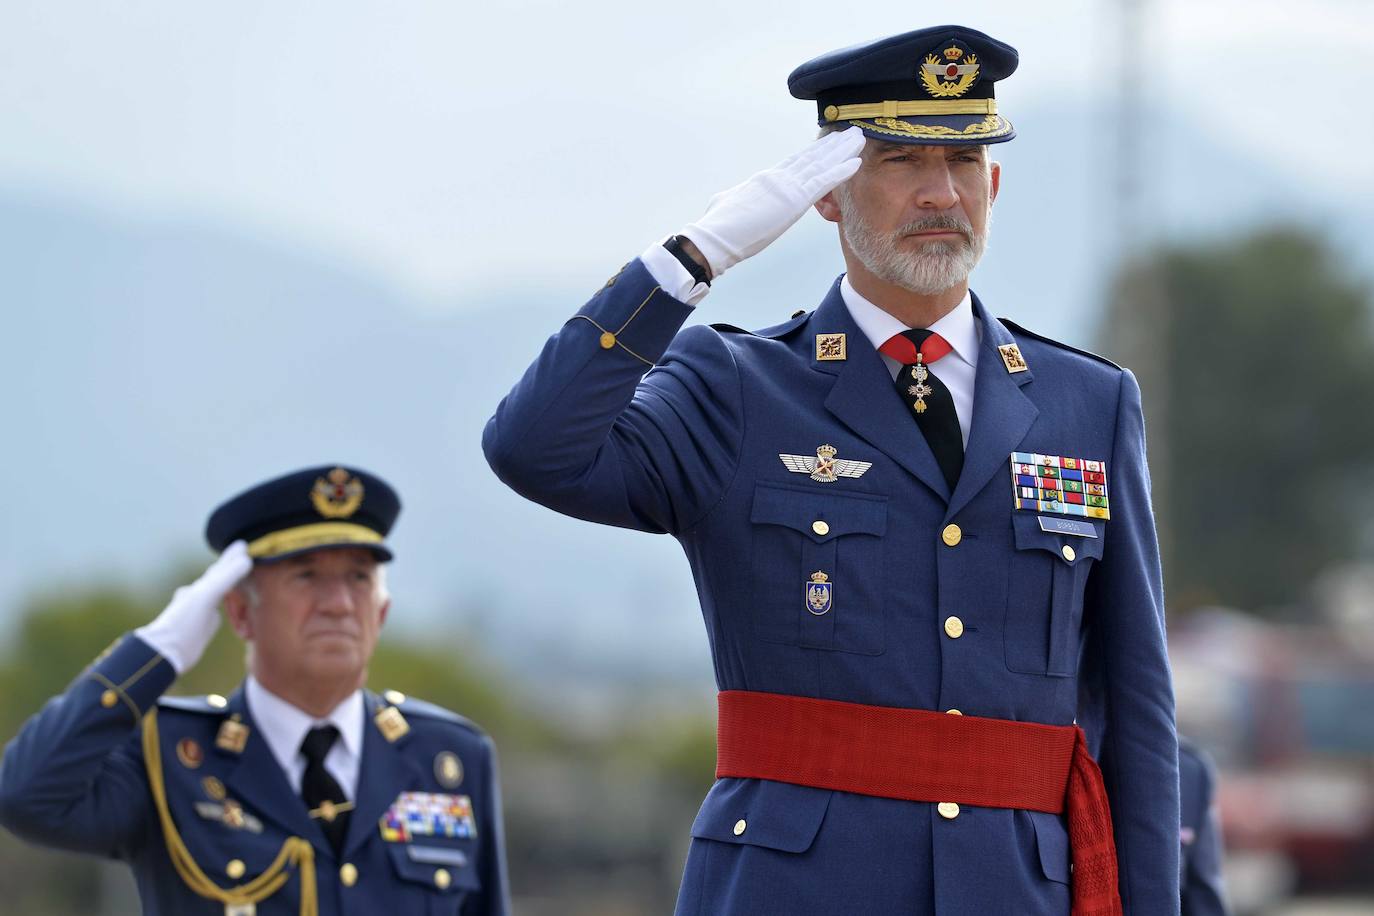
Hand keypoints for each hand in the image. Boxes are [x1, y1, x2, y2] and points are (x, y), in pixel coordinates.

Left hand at [135, 541, 251, 673]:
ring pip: (218, 593)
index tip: (242, 545)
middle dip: (229, 568)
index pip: (221, 568)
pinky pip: (219, 611)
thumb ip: (226, 577)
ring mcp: (201, 612)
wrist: (165, 652)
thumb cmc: (183, 623)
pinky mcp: (203, 628)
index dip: (232, 557)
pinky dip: (226, 606)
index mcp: (201, 587)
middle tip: (243, 557)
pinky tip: (227, 609)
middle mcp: (200, 596)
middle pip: (218, 578)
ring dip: (228, 586)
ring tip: (238, 579)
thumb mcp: (206, 596)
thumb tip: (247, 559)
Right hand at [678, 127, 864, 278]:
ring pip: (822, 164)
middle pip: (812, 157)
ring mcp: (787, 187)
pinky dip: (841, 171)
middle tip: (851, 132)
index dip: (815, 150)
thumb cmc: (717, 226)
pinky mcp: (793, 200)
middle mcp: (779, 178)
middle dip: (833, 145)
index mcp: (765, 179)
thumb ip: (738, 197)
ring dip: (843, 151)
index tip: (829, 141)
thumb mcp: (728, 203)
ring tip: (859, 138)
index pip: (796, 161)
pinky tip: (856, 162)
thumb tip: (733, 199)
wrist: (714, 237)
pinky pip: (823, 182)